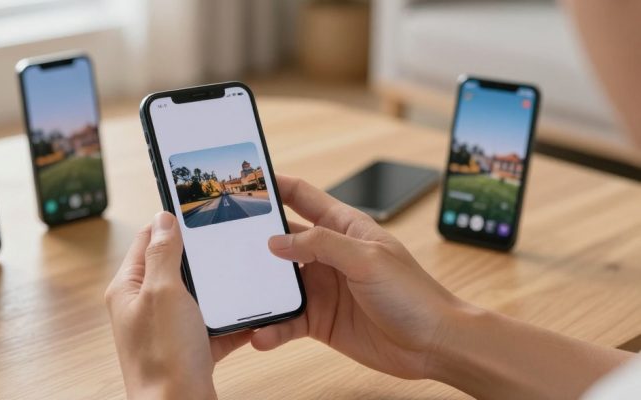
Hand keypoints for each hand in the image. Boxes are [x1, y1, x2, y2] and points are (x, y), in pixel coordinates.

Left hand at [105, 212, 250, 399]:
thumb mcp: (163, 293)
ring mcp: (167, 328)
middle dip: (203, 256)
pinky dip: (233, 321)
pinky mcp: (190, 348)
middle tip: (228, 239)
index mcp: (128, 288)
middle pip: (176, 266)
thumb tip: (163, 219)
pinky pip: (214, 325)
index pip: (147, 240)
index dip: (170, 222)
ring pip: (199, 295)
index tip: (196, 208)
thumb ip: (163, 253)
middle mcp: (145, 306)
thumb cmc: (164, 358)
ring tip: (243, 275)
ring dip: (221, 288)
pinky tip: (252, 316)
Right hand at [251, 175, 465, 379]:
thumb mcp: (366, 258)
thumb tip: (277, 241)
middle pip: (282, 241)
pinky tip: (262, 334)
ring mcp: (323, 287)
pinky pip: (287, 320)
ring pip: (279, 283)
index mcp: (344, 227)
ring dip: (260, 290)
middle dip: (254, 242)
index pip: (302, 197)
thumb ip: (321, 245)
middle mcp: (329, 254)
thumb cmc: (414, 294)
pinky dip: (272, 327)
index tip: (246, 180)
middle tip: (223, 243)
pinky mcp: (320, 319)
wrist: (434, 344)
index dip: (275, 186)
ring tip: (239, 297)